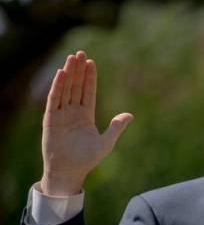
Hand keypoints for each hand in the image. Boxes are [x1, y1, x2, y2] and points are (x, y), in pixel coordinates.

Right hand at [41, 51, 132, 195]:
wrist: (70, 171)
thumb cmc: (87, 159)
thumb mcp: (107, 142)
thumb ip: (117, 127)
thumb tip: (130, 115)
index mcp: (86, 116)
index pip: (88, 92)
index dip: (89, 77)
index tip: (91, 62)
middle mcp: (73, 112)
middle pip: (76, 86)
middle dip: (78, 70)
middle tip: (81, 53)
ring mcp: (61, 114)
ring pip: (65, 89)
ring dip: (68, 73)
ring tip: (72, 57)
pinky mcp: (51, 119)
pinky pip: (54, 99)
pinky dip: (58, 86)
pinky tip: (61, 74)